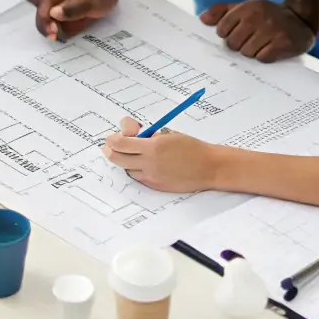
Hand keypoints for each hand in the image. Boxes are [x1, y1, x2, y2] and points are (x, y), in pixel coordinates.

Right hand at [33, 0, 121, 41]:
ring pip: (40, 18)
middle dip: (43, 26)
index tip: (55, 32)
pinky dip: (51, 29)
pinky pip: (47, 22)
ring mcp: (49, 1)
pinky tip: (59, 34)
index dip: (45, 21)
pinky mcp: (52, 9)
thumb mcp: (90, 2)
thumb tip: (53, 14)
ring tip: (57, 36)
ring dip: (46, 29)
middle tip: (55, 36)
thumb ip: (73, 8)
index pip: (42, 7)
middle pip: (37, 12)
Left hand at [103, 117, 224, 192]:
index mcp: (153, 146)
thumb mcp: (167, 133)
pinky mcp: (156, 186)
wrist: (209, 167)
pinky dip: (136, 169)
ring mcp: (152, 177)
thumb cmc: (190, 146)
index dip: (113, 139)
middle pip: (116, 158)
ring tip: (134, 153)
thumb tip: (128, 131)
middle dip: (110, 150)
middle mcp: (150, 163)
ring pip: (127, 169)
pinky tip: (144, 163)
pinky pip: (138, 177)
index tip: (113, 135)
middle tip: (109, 145)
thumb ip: (146, 134)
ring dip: (126, 160)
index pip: (120, 143)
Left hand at [200, 0, 315, 61]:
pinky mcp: (284, 43)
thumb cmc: (267, 15)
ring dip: (253, 52)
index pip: (222, 29)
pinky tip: (271, 48)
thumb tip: (202, 19)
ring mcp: (272, 30)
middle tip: (251, 40)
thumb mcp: (245, 8)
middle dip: (239, 45)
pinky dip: (265, 56)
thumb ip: (223, 12)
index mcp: (247, 7)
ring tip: (262, 43)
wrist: (301, 19)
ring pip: (247, 53)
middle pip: (233, 43)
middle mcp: (259, 17)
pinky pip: (262, 58)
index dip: (227, 35)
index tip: (237, 33)